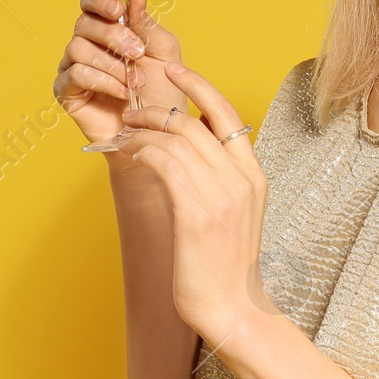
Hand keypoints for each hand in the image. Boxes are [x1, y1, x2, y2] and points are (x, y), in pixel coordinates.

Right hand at [53, 0, 185, 146]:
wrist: (156, 133)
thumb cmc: (162, 95)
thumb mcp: (164, 54)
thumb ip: (148, 24)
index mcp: (109, 30)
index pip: (91, 2)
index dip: (100, 1)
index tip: (118, 9)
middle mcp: (87, 45)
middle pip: (84, 23)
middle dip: (113, 35)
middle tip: (137, 53)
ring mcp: (73, 68)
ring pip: (78, 48)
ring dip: (112, 63)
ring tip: (135, 81)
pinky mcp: (67, 92)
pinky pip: (76, 74)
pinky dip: (103, 81)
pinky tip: (123, 93)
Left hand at [118, 62, 271, 347]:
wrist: (233, 309)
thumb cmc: (227, 265)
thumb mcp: (236, 212)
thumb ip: (221, 178)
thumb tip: (191, 149)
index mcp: (254, 175)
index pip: (227, 113)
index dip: (199, 85)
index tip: (174, 70)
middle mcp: (241, 179)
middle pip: (194, 121)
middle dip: (156, 108)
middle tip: (131, 111)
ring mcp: (221, 196)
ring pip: (175, 138)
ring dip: (142, 129)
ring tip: (124, 134)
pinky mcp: (196, 214)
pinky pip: (164, 163)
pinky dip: (142, 150)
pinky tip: (130, 154)